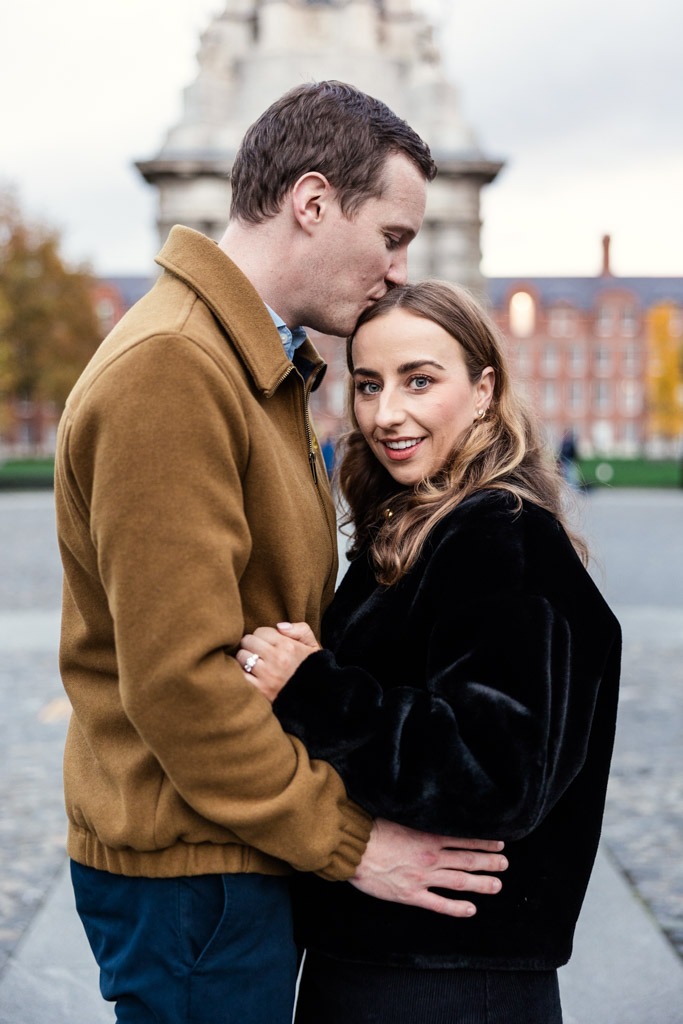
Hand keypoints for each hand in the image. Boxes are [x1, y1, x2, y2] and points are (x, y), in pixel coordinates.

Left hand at [237, 622, 319, 701]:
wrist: (322, 698)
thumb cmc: (315, 669)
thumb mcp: (314, 646)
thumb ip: (300, 630)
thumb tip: (279, 626)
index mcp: (288, 645)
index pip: (260, 631)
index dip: (263, 635)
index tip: (268, 642)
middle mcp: (276, 658)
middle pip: (248, 641)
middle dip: (252, 644)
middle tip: (258, 651)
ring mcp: (268, 675)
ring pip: (242, 657)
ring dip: (246, 658)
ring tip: (254, 662)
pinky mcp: (262, 690)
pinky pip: (241, 675)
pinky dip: (243, 673)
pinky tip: (252, 673)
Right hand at [350, 818, 506, 916]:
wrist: (354, 848)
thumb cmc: (372, 830)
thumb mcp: (400, 817)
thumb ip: (419, 821)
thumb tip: (434, 815)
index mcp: (428, 837)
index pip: (464, 839)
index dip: (484, 842)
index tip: (499, 843)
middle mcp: (430, 857)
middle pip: (467, 860)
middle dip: (489, 862)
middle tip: (504, 864)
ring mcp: (422, 878)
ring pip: (459, 881)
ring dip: (481, 883)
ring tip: (497, 885)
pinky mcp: (411, 895)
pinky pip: (439, 904)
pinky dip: (457, 908)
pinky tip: (471, 909)